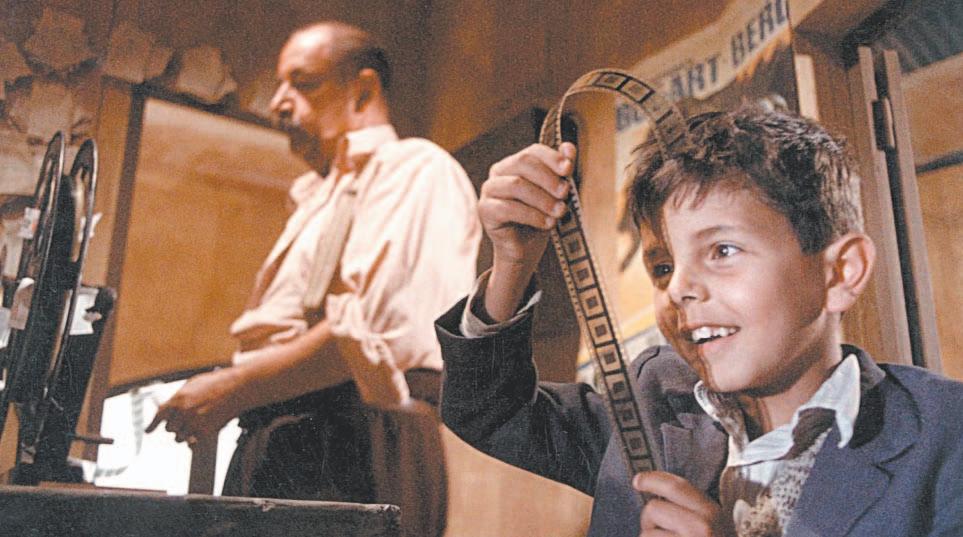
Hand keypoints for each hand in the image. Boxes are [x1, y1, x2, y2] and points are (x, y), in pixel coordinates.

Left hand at [146, 368, 241, 443]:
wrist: (236, 389)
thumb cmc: (216, 384)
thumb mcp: (192, 385)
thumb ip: (179, 397)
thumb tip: (169, 406)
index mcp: (178, 399)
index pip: (159, 416)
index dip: (152, 425)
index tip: (148, 431)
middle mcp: (183, 412)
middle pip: (169, 428)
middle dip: (174, 425)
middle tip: (183, 421)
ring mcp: (194, 423)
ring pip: (180, 437)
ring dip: (184, 433)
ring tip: (194, 425)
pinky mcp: (205, 432)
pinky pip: (193, 442)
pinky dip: (195, 438)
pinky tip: (200, 430)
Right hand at [479, 142, 574, 319]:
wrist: (526, 250)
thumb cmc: (541, 217)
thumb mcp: (556, 194)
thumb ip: (561, 171)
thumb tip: (569, 147)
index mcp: (515, 163)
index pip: (532, 151)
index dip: (551, 157)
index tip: (568, 169)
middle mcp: (499, 172)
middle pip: (523, 163)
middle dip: (548, 178)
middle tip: (565, 193)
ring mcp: (489, 190)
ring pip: (516, 185)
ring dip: (542, 199)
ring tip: (560, 212)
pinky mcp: (485, 210)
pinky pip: (508, 208)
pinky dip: (532, 216)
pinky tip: (547, 223)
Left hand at [634, 471, 729, 536]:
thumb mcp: (713, 526)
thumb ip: (691, 510)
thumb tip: (657, 494)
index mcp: (712, 514)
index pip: (677, 487)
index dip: (652, 480)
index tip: (638, 480)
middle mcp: (702, 528)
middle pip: (653, 509)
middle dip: (649, 521)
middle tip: (658, 532)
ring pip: (646, 535)